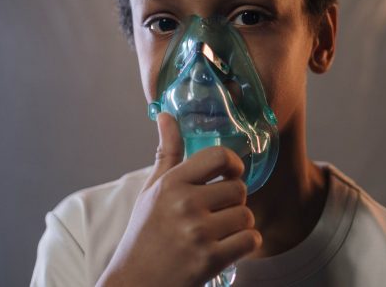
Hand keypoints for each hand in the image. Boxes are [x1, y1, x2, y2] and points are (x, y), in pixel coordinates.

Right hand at [96, 113, 260, 286]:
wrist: (135, 284)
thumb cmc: (144, 234)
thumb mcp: (151, 190)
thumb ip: (166, 153)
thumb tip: (166, 115)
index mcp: (171, 184)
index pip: (219, 157)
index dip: (233, 165)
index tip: (230, 175)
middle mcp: (184, 204)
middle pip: (239, 189)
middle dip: (234, 202)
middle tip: (216, 214)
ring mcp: (198, 233)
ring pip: (247, 216)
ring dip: (239, 226)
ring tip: (219, 233)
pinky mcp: (210, 260)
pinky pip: (250, 240)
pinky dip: (245, 246)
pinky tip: (228, 248)